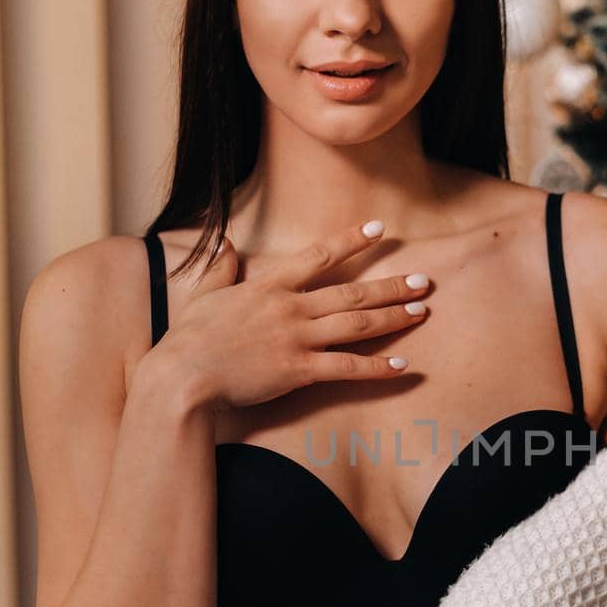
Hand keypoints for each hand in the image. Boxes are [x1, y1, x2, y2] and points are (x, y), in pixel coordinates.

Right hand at [150, 220, 430, 411]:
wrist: (183, 377)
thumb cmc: (189, 339)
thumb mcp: (204, 295)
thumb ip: (221, 268)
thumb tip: (227, 244)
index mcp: (269, 285)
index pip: (319, 256)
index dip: (352, 241)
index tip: (380, 229)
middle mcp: (290, 307)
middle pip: (352, 291)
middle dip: (391, 285)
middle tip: (424, 281)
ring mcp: (297, 338)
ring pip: (357, 324)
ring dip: (393, 317)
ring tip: (422, 312)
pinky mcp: (300, 371)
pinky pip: (348, 367)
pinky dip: (379, 367)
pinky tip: (404, 366)